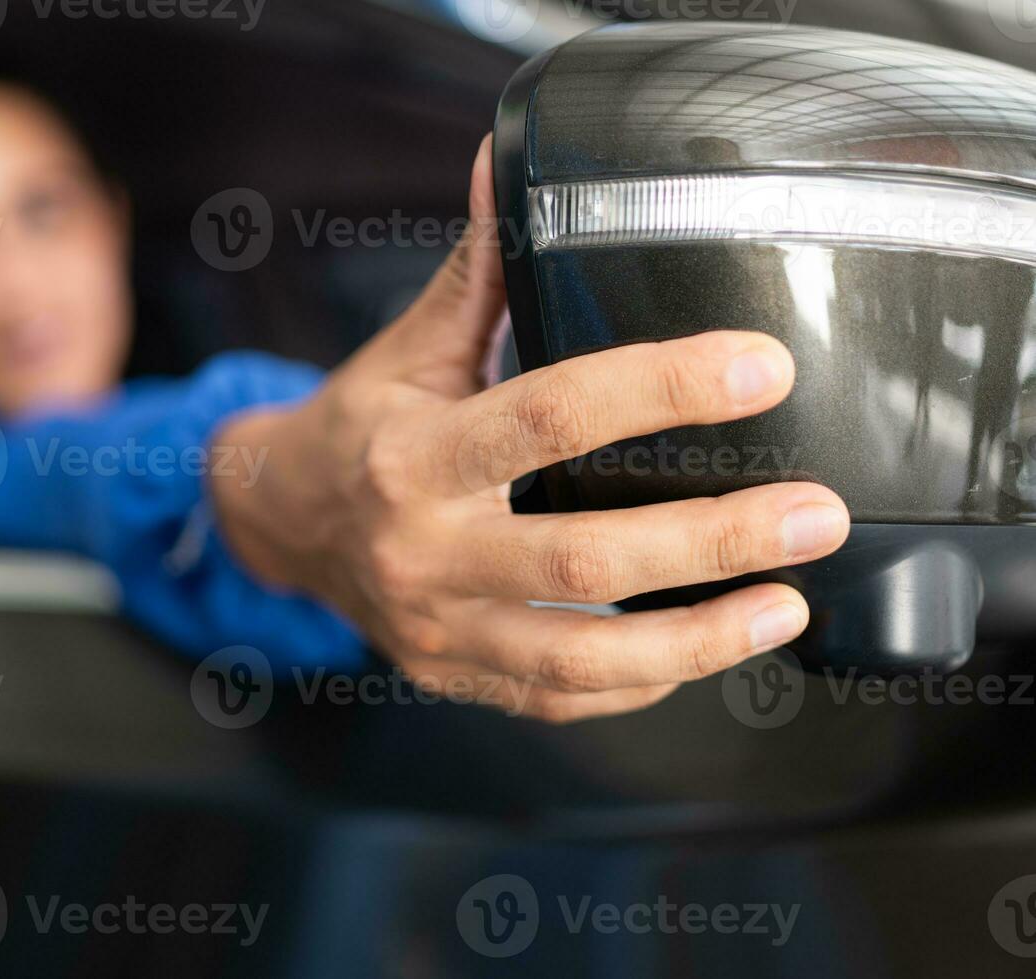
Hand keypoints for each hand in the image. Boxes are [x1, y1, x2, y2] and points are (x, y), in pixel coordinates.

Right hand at [210, 136, 849, 723]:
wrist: (281, 523)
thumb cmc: (355, 427)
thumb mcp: (408, 349)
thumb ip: (477, 273)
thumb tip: (509, 165)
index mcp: (413, 453)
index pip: (551, 416)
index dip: (661, 389)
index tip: (758, 370)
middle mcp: (423, 548)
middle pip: (583, 556)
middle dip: (714, 538)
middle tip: (815, 515)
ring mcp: (437, 626)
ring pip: (579, 655)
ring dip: (699, 639)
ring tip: (788, 603)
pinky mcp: (452, 674)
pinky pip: (560, 696)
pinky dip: (642, 679)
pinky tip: (707, 650)